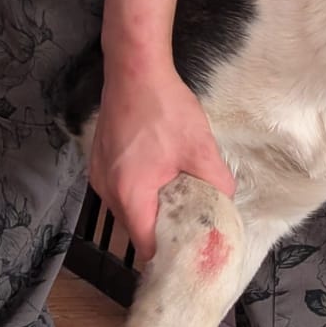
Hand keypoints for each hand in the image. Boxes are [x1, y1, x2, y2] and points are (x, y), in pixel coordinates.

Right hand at [88, 55, 235, 261]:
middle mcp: (107, 190)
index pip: (145, 246)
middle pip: (135, 229)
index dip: (169, 255)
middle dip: (164, 232)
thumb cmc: (164, 107)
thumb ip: (216, 183)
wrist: (134, 70)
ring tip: (181, 202)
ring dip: (153, 210)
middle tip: (192, 230)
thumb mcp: (201, 148)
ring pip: (129, 210)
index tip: (190, 257)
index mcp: (129, 194)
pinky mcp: (102, 161)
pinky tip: (163, 178)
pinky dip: (142, 193)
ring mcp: (100, 175)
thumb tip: (225, 204)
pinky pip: (123, 190)